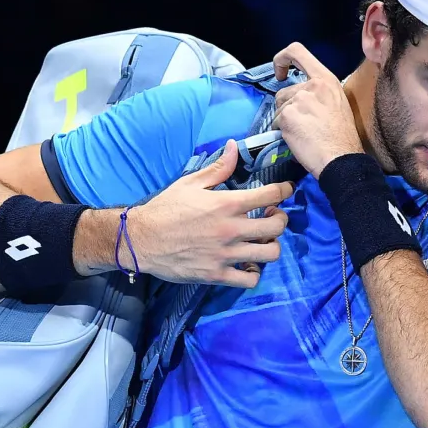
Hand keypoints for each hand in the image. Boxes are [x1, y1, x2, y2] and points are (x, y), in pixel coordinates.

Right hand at [129, 140, 292, 287]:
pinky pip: (250, 280)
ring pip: (270, 254)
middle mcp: (231, 229)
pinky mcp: (217, 274)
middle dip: (281, 219)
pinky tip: (248, 265)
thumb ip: (218, 168)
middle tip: (273, 217)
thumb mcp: (190, 183)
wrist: (141, 239)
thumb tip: (235, 146)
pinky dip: (254, 273)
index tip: (287, 189)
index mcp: (227, 204)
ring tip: (263, 242)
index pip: (270, 194)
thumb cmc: (165, 208)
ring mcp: (226, 254)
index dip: (285, 190)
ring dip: (272, 246)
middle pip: (277, 226)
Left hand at [272, 42, 363, 177]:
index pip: (297, 51)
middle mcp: (312, 85)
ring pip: (279, 108)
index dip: (282, 59)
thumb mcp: (337, 104)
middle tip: (303, 126)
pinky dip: (282, 132)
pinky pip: (276, 122)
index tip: (281, 74)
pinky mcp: (287, 115)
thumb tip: (301, 96)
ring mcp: (298, 99)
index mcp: (326, 79)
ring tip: (303, 134)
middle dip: (287, 108)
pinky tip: (297, 140)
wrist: (341, 159)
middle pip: (284, 91)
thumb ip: (319, 94)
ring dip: (285, 121)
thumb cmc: (342, 138)